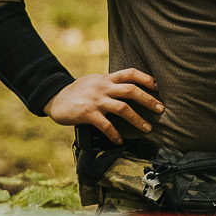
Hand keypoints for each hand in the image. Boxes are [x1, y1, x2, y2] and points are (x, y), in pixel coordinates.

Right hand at [46, 69, 163, 143]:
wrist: (54, 98)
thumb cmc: (77, 91)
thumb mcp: (94, 81)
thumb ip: (110, 83)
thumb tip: (129, 88)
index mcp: (106, 78)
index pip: (130, 73)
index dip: (146, 78)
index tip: (159, 86)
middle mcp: (103, 87)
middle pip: (131, 90)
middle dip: (148, 100)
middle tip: (161, 110)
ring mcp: (96, 100)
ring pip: (122, 108)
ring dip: (137, 119)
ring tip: (147, 129)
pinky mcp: (88, 114)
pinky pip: (106, 125)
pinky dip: (115, 134)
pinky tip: (120, 141)